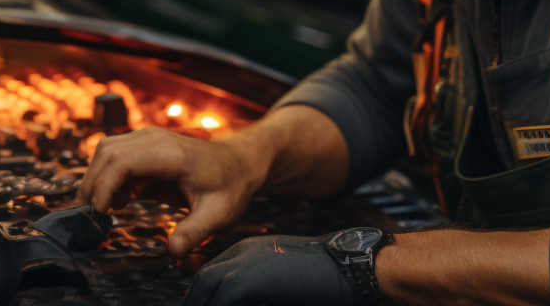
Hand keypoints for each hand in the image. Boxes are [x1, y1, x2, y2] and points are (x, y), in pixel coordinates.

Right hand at [76, 127, 264, 256]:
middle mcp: (155, 138)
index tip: (100, 214)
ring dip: (98, 181)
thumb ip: (195, 231)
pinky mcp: (145, 146)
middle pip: (107, 153)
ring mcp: (148, 139)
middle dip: (93, 186)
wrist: (239, 163)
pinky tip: (120, 202)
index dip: (103, 185)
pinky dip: (108, 179)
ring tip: (108, 212)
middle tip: (94, 219)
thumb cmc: (230, 186)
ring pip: (106, 152)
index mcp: (171, 153)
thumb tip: (173, 251)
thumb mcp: (218, 213)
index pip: (122, 160)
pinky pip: (115, 157)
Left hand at [181, 234, 356, 305]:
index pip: (212, 273)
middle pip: (204, 281)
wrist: (352, 266)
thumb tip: (241, 296)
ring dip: (202, 303)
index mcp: (250, 249)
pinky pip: (221, 301)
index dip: (202, 295)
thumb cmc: (326, 275)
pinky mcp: (251, 281)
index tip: (200, 304)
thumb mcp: (284, 275)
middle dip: (196, 300)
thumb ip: (261, 284)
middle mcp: (243, 253)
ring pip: (207, 290)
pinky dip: (217, 305)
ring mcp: (246, 265)